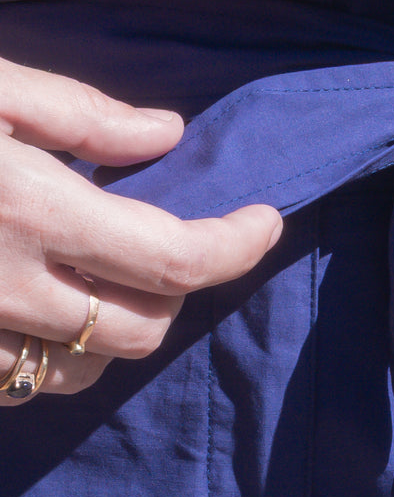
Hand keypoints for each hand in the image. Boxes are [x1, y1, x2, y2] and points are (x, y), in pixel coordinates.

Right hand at [0, 57, 282, 399]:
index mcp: (31, 212)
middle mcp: (7, 291)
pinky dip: (53, 353)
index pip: (172, 261)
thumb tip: (166, 133)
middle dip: (176, 291)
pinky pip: (20, 383)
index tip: (265, 221)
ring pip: (81, 371)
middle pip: (140, 329)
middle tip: (172, 239)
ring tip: (107, 276)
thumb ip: (78, 114)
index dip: (234, 247)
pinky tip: (46, 306)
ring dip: (114, 331)